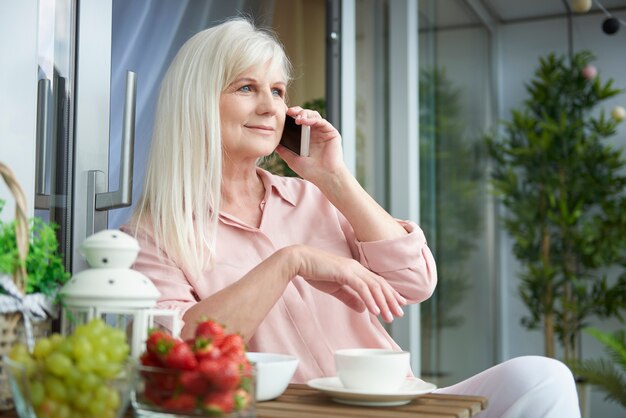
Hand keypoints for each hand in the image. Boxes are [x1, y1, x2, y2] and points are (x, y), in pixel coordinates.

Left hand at [275, 106, 345, 184]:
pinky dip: (313, 119)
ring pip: (313, 115)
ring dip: (304, 114)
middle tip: (288, 112)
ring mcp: (323, 132)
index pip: (297, 122)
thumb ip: (283, 150)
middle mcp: (314, 133)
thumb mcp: (292, 159)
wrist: (325, 177)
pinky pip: (321, 121)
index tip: (281, 115)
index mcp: (305, 138)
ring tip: (297, 118)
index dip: (290, 117)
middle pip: (305, 115)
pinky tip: (305, 122)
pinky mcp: (331, 132)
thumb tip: (272, 143)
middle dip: (296, 112)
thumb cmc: (311, 171)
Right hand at [292, 245, 406, 322]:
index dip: (390, 293)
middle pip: (380, 285)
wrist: (300, 261)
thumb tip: (363, 309)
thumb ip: (350, 298)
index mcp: (355, 270)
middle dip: (391, 300)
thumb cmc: (315, 272)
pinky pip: (361, 287)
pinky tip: (375, 311)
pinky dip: (370, 299)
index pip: (377, 282)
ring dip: (383, 303)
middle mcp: (357, 268)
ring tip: (389, 317)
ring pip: (373, 287)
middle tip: (400, 314)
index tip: (399, 303)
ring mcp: (351, 269)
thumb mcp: (335, 288)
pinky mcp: (344, 273)